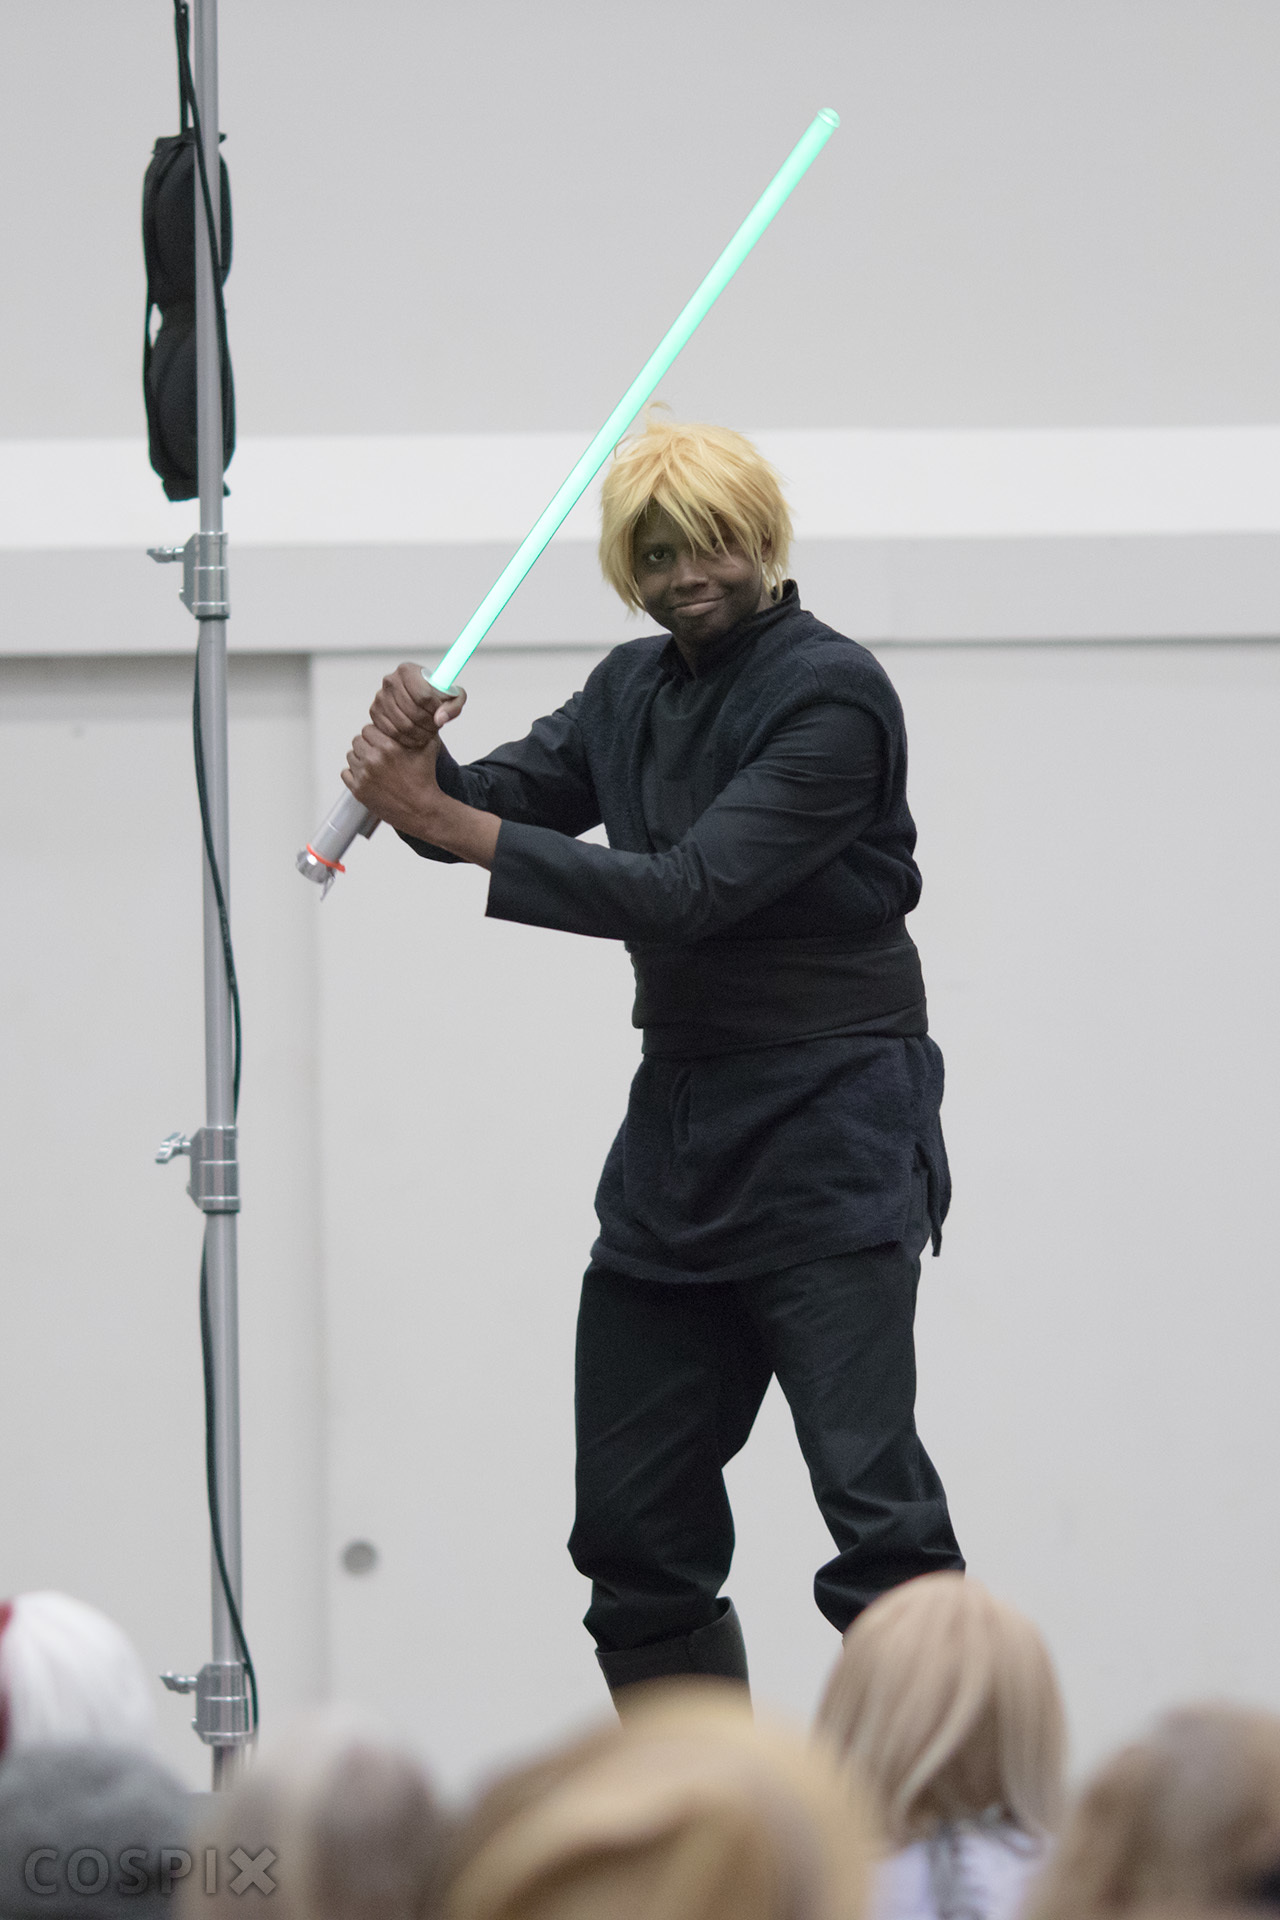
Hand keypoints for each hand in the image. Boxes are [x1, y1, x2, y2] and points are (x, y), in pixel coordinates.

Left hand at [341, 722, 500, 870]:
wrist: (422, 810)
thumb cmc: (425, 779)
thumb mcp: (428, 749)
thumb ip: (422, 729)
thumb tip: (422, 714)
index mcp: (388, 747)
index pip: (367, 729)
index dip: (375, 734)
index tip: (382, 741)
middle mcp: (373, 759)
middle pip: (357, 741)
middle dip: (367, 746)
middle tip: (378, 754)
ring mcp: (363, 776)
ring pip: (351, 756)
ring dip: (360, 759)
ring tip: (374, 766)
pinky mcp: (358, 791)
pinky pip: (345, 773)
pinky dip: (354, 774)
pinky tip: (367, 777)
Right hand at [368, 664, 465, 749]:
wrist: (418, 704)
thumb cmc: (436, 698)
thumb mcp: (453, 697)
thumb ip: (455, 704)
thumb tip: (439, 718)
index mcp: (408, 670)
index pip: (424, 695)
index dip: (436, 709)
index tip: (440, 712)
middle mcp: (390, 680)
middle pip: (414, 711)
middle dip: (429, 724)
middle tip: (436, 727)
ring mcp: (380, 697)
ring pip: (404, 724)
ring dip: (420, 733)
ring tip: (429, 732)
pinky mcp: (375, 712)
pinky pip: (393, 733)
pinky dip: (408, 739)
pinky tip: (417, 736)